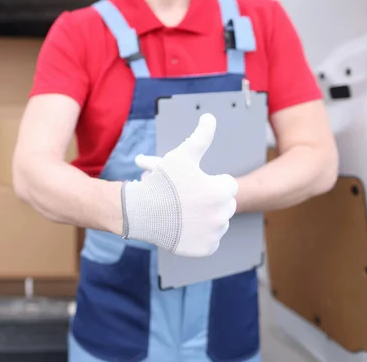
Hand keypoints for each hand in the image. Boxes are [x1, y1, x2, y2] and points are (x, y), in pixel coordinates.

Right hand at [122, 113, 237, 256]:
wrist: (140, 213)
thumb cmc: (161, 182)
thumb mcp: (181, 155)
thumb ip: (201, 136)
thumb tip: (210, 117)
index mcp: (221, 191)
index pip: (226, 184)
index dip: (209, 181)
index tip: (192, 182)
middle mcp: (221, 215)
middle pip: (223, 204)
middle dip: (210, 199)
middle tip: (189, 197)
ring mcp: (213, 234)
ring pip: (217, 222)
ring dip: (207, 217)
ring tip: (187, 211)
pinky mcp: (205, 249)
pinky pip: (210, 240)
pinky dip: (201, 235)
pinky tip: (187, 227)